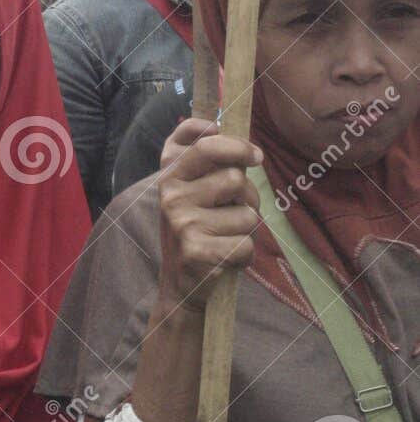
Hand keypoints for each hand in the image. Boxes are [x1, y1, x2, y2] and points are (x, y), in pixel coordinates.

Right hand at [156, 120, 261, 312]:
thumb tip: (238, 141)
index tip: (252, 155)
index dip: (233, 141)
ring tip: (226, 236)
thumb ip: (207, 160)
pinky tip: (225, 257)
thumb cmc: (196, 227)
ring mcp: (181, 221)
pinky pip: (246, 244)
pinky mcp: (197, 251)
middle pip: (235, 176)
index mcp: (169, 171)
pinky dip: (245, 254)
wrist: (180, 284)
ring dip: (246, 228)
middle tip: (240, 206)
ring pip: (246, 213)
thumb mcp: (191, 189)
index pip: (199, 137)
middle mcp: (170, 192)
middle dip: (248, 194)